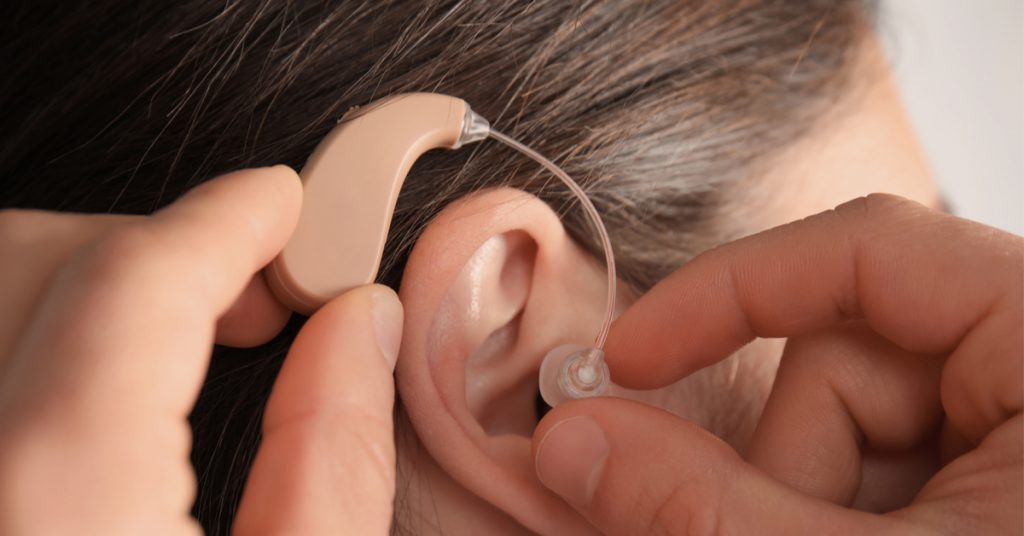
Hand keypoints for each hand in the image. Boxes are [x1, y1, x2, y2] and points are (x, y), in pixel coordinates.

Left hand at [0, 167, 402, 533]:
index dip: (220, 220)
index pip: (129, 286)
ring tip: (197, 346)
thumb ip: (333, 469)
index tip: (277, 205)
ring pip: (4, 294)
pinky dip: (61, 334)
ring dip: (105, 291)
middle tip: (257, 299)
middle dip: (159, 250)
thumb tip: (359, 331)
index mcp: (64, 511)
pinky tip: (126, 390)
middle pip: (32, 261)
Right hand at [533, 194, 1021, 533]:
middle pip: (851, 357)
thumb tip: (571, 440)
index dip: (728, 294)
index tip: (627, 361)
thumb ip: (704, 508)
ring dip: (818, 507)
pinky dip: (848, 519)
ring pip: (857, 424)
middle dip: (795, 465)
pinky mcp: (1004, 477)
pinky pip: (886, 467)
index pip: (868, 251)